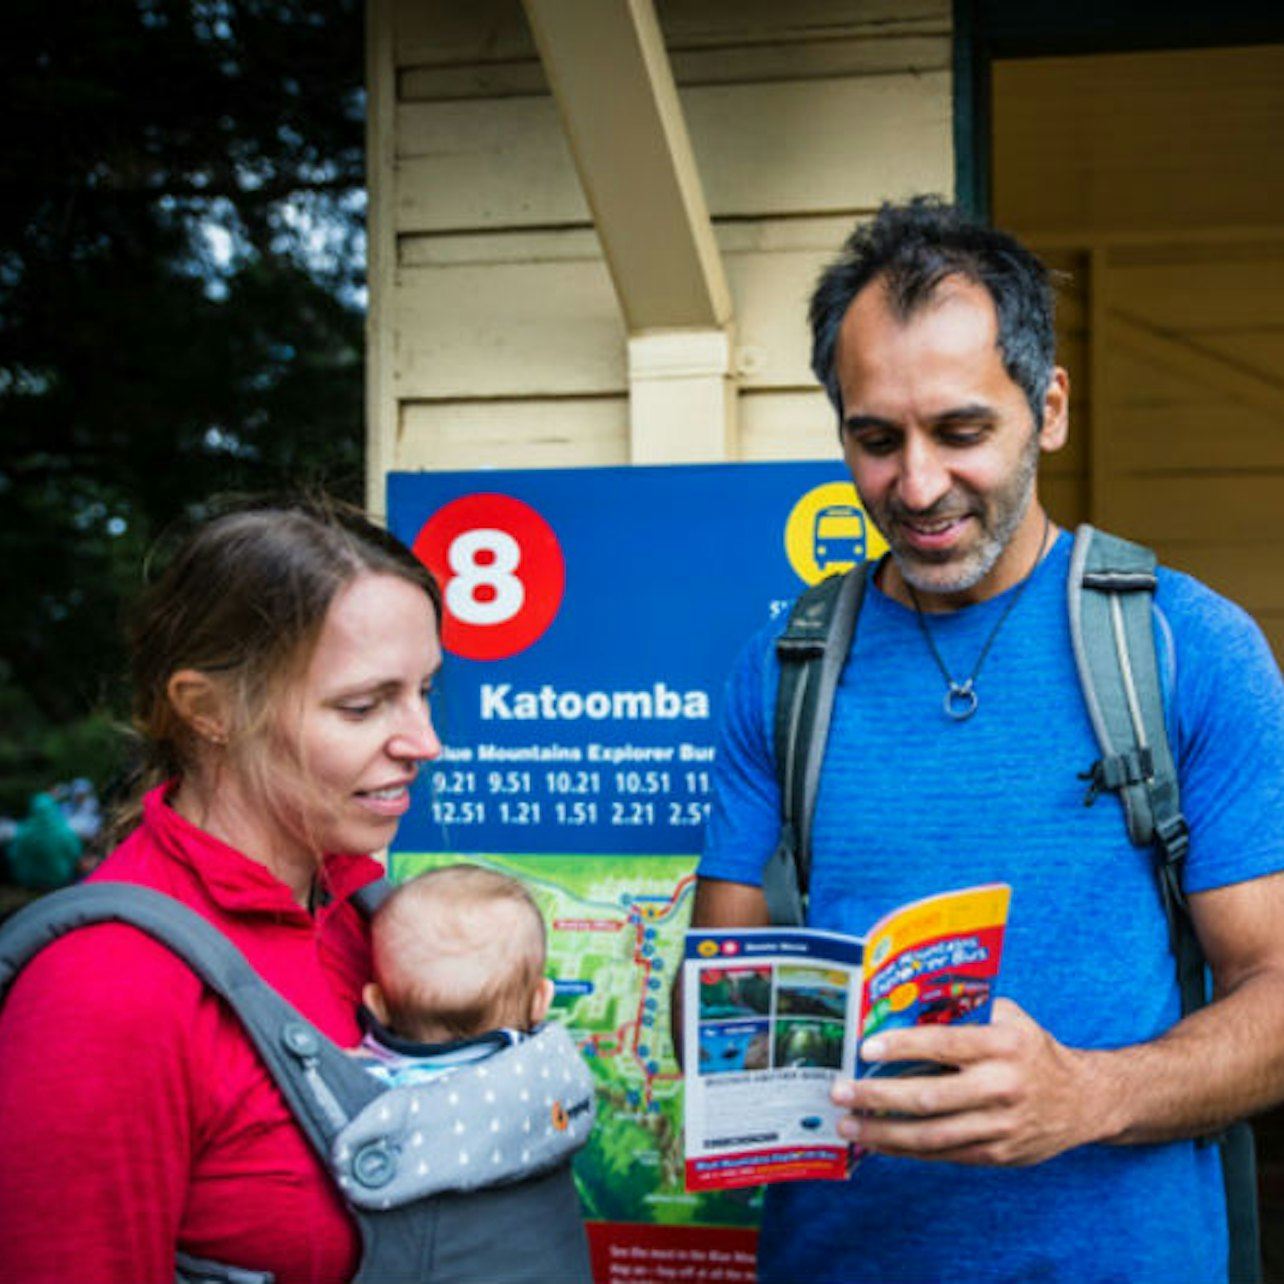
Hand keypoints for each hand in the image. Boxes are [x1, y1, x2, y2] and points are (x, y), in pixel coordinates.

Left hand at [830, 999, 1107, 1165]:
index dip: (903, 1046)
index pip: (945, 1044)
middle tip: (841, 1092)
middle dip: (879, 1096)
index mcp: (1003, 1046)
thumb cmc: (1034, 1050)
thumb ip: (968, 1011)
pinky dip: (908, 1150)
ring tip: (849, 1124)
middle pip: (930, 1096)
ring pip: (933, 1135)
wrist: (1086, 1100)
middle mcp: (1002, 1087)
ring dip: (885, 1132)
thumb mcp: (1011, 1019)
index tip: (866, 1048)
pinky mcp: (998, 1155)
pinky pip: (945, 1155)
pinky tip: (879, 1143)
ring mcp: (1000, 1126)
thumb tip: (910, 1003)